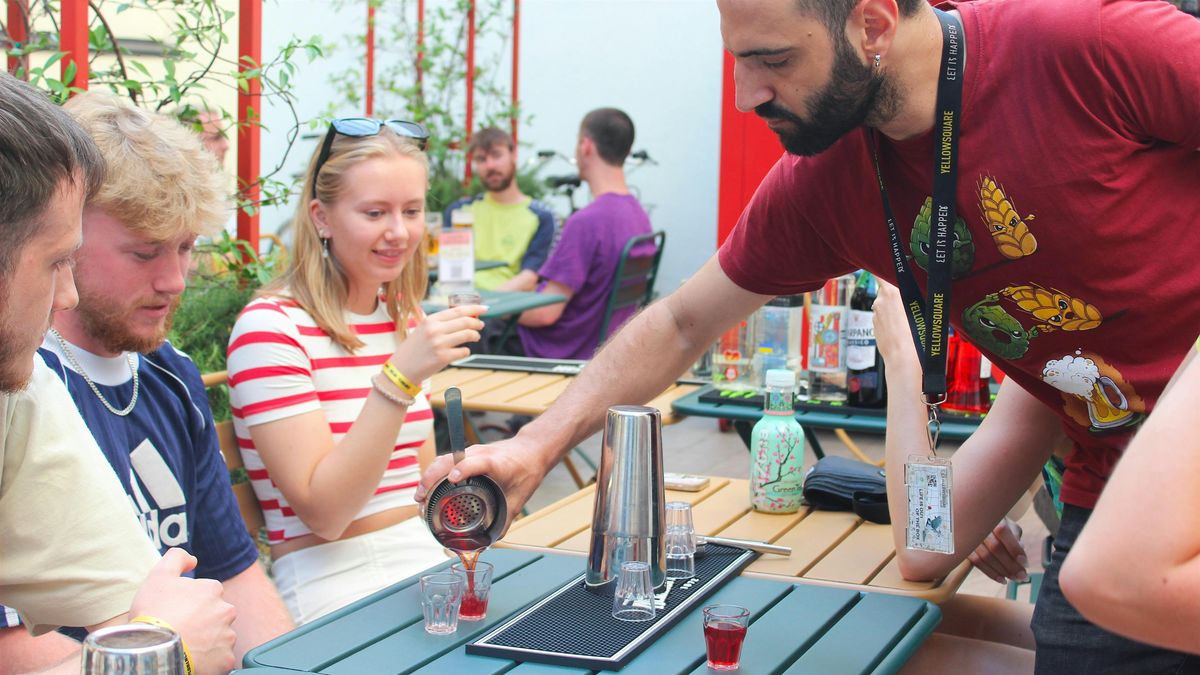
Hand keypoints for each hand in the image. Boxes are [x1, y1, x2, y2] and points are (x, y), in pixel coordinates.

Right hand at [128, 549, 236, 674]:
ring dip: (207, 640)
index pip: (207, 594)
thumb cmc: (154, 612)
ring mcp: (227, 636)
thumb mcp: (159, 575)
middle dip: (203, 621)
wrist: (154, 648)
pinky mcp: (226, 658)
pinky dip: (211, 660)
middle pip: (215, 615)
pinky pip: (221, 658)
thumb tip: (193, 560)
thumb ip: (177, 558)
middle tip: (181, 630)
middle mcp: (226, 611)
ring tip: (186, 645)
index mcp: (213, 590)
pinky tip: (194, 658)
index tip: (177, 612)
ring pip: (219, 636)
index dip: (190, 604)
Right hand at [391, 306, 483, 382]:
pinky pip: (464, 351)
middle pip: (465, 322)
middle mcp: (434, 330)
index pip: (457, 310)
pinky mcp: (443, 358)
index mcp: (430, 320)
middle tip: (481, 325)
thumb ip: (440, 323)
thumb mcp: (422, 330)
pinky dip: (466, 351)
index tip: (484, 309)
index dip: (474, 309)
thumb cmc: (414, 349)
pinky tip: (462, 351)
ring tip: (475, 337)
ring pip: (467, 335)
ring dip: (475, 336)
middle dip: (477, 323)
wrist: (402, 369)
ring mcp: (439, 344)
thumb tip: (465, 318)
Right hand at [415, 433, 553, 530]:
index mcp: (496, 463)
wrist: (530, 450)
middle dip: (431, 478)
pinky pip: (444, 461)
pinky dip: (433, 474)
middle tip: (421, 499)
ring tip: (420, 498)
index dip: (463, 468)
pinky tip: (427, 490)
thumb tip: (488, 541)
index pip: (477, 462)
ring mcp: (470, 452)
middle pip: (449, 460)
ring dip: (428, 477)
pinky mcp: (465, 454)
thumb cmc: (527, 470)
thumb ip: (504, 520)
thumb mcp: (519, 498)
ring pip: (442, 460)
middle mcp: (479, 454)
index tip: (452, 479)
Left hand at [872, 280, 921, 370]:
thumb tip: (917, 291)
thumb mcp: (924, 310)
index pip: (880, 274)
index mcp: (892, 292)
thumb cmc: (919, 335)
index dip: (882, 271)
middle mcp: (880, 301)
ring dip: (893, 308)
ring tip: (909, 320)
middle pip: (885, 290)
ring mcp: (876, 315)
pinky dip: (891, 320)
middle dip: (895, 293)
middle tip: (911, 301)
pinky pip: (883, 318)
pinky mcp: (875, 327)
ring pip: (884, 305)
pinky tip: (902, 329)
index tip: (890, 269)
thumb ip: (915, 297)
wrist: (905, 360)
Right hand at [967, 518, 1029, 583]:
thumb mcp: (1010, 525)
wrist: (978, 520)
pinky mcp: (965, 548)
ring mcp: (970, 537)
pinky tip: (1002, 579)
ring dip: (1002, 571)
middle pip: (994, 547)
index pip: (1003, 532)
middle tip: (1022, 576)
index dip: (1014, 549)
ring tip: (1014, 578)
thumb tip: (1020, 555)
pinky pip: (977, 562)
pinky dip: (990, 573)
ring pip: (985, 557)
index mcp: (992, 516)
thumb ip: (1016, 538)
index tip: (1025, 563)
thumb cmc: (999, 524)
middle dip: (1011, 565)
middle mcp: (978, 525)